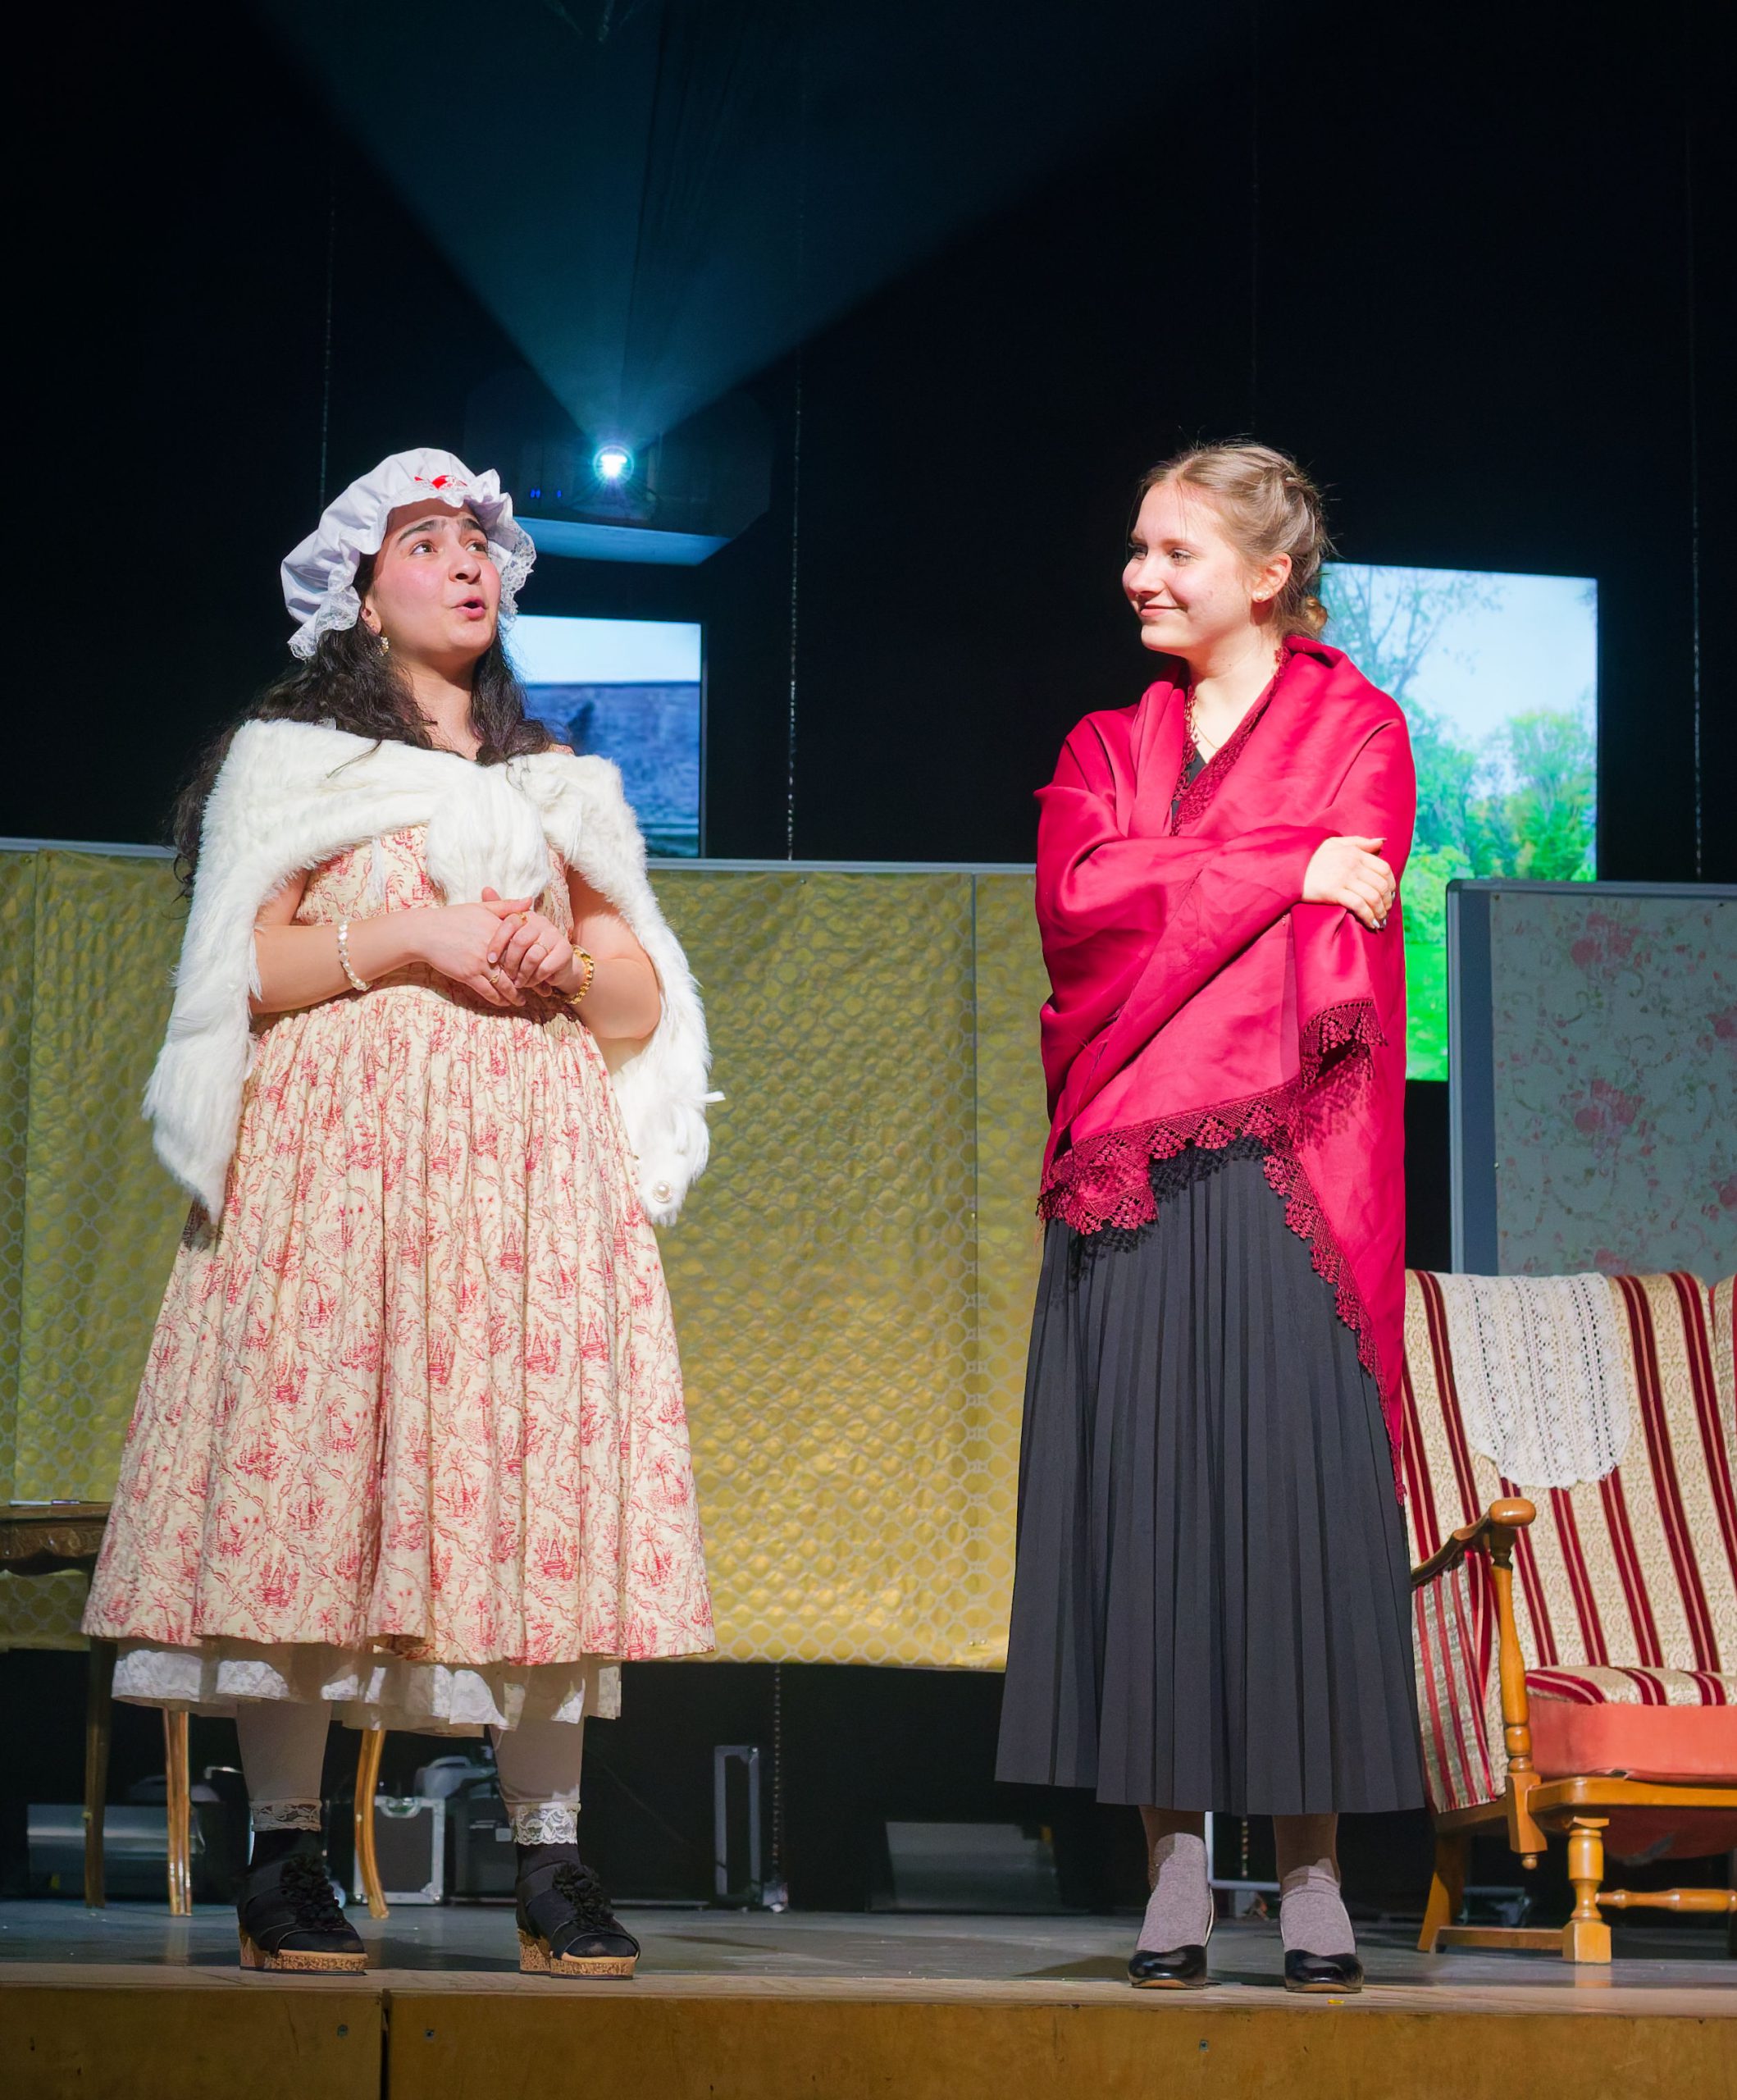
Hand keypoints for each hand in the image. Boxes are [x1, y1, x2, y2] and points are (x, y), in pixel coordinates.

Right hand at [413, 894, 535, 1005]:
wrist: (425, 932)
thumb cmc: (453, 918)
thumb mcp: (481, 907)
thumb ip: (507, 906)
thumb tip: (529, 901)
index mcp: (497, 930)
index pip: (523, 947)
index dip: (534, 958)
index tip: (542, 965)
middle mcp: (492, 948)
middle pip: (517, 968)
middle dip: (530, 980)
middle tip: (541, 990)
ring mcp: (480, 963)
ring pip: (504, 984)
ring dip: (515, 995)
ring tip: (522, 1000)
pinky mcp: (468, 975)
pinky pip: (488, 991)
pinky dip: (498, 999)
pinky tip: (504, 1002)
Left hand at [481, 886, 574, 990]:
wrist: (557, 966)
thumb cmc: (529, 950)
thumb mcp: (512, 936)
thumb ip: (499, 913)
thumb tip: (485, 888)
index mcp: (527, 916)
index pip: (509, 923)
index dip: (497, 942)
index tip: (490, 959)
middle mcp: (542, 922)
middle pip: (520, 941)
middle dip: (510, 962)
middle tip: (506, 975)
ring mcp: (555, 936)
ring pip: (532, 957)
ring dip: (522, 973)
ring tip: (518, 981)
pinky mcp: (565, 951)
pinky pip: (545, 967)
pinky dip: (535, 978)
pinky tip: (531, 982)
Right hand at [1302, 835, 1396, 931]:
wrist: (1289, 865)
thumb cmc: (1312, 855)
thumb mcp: (1336, 842)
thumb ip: (1360, 842)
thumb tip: (1381, 842)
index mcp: (1356, 853)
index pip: (1384, 868)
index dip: (1391, 884)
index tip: (1390, 895)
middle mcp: (1353, 865)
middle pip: (1381, 885)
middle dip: (1387, 902)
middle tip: (1385, 912)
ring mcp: (1344, 878)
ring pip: (1373, 897)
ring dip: (1380, 912)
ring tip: (1379, 921)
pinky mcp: (1334, 892)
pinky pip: (1359, 905)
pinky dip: (1368, 916)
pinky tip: (1371, 924)